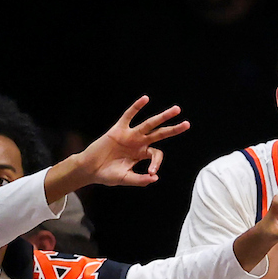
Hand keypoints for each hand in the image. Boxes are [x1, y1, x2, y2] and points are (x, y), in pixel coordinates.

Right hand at [68, 98, 187, 191]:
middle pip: (160, 133)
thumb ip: (140, 180)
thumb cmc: (108, 174)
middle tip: (187, 124)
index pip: (156, 154)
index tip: (151, 172)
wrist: (90, 169)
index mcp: (141, 154)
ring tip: (176, 110)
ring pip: (149, 123)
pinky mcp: (118, 129)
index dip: (157, 163)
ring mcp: (130, 135)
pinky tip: (145, 99)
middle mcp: (138, 142)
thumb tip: (155, 178)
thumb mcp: (125, 179)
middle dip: (173, 129)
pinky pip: (129, 116)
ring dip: (163, 117)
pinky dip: (136, 107)